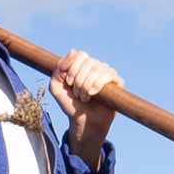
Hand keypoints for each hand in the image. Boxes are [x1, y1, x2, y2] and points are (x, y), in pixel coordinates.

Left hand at [49, 49, 121, 169]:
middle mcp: (96, 66)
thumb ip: (58, 69)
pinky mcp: (117, 83)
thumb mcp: (56, 87)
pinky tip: (93, 94)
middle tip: (77, 94)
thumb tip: (73, 51)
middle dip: (79, 80)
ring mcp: (107, 74)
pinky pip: (109, 75)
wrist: (84, 122)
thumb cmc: (71, 104)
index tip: (69, 83)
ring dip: (87, 85)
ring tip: (85, 97)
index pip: (80, 55)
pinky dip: (98, 84)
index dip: (73, 68)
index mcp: (82, 65)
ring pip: (98, 69)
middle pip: (89, 62)